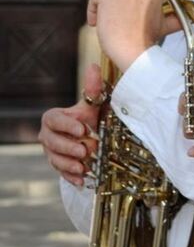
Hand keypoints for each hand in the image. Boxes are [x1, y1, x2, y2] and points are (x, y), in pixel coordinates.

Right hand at [38, 64, 103, 186]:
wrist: (92, 133)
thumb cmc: (90, 115)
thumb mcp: (93, 103)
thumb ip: (92, 87)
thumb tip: (93, 66)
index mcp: (52, 118)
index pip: (54, 121)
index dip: (66, 125)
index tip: (82, 129)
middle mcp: (47, 136)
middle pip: (52, 142)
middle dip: (68, 147)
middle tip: (85, 150)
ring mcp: (51, 152)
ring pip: (55, 159)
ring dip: (69, 164)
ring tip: (84, 166)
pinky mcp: (58, 165)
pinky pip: (61, 173)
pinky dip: (71, 177)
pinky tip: (81, 181)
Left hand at [87, 0, 181, 71]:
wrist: (134, 51)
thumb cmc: (147, 41)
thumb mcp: (164, 26)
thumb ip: (171, 18)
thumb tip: (182, 21)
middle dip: (112, 3)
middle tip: (118, 22)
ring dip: (102, 9)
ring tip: (110, 26)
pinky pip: (94, 0)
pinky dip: (92, 12)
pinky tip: (99, 23)